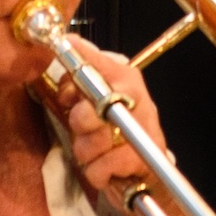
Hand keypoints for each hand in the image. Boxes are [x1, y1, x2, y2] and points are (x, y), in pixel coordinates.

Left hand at [57, 37, 162, 205]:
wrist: (147, 169)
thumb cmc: (114, 131)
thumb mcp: (93, 101)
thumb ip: (79, 78)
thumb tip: (69, 42)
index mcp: (126, 79)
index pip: (95, 66)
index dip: (73, 84)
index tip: (68, 98)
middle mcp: (140, 99)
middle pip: (95, 107)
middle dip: (81, 123)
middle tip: (82, 130)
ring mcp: (146, 130)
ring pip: (96, 142)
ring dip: (87, 152)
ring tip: (94, 152)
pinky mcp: (146, 160)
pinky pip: (103, 166)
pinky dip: (97, 172)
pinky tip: (105, 169)